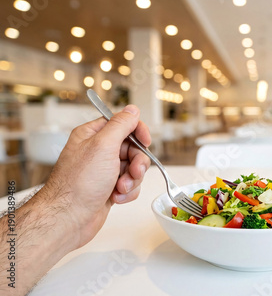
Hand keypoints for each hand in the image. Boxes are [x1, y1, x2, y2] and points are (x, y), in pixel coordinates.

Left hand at [43, 105, 150, 249]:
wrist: (69, 218)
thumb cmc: (79, 183)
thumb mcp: (103, 146)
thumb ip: (121, 125)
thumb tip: (132, 110)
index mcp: (93, 135)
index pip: (123, 123)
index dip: (137, 131)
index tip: (145, 141)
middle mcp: (98, 151)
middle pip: (133, 148)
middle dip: (137, 162)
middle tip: (134, 172)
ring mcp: (104, 170)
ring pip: (134, 168)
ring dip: (132, 179)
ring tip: (121, 188)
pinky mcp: (109, 187)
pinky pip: (130, 184)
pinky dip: (128, 192)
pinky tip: (116, 198)